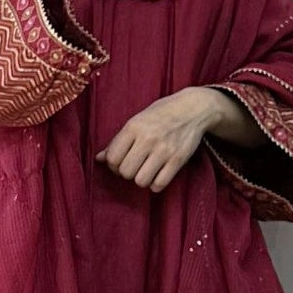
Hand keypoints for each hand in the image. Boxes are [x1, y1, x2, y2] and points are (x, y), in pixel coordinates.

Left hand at [94, 88, 220, 192]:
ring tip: (146, 170)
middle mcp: (148, 138)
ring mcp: (164, 150)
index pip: (112, 158)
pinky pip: (159, 184)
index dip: (113, 165)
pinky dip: (156, 184)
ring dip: (141, 179)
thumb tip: (98, 159)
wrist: (193, 108)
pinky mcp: (178, 160)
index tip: (119, 162)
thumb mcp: (137, 121)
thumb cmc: (160, 114)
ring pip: (141, 181)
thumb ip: (118, 140)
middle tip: (134, 166)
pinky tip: (157, 175)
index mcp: (133, 127)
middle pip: (125, 172)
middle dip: (127, 173)